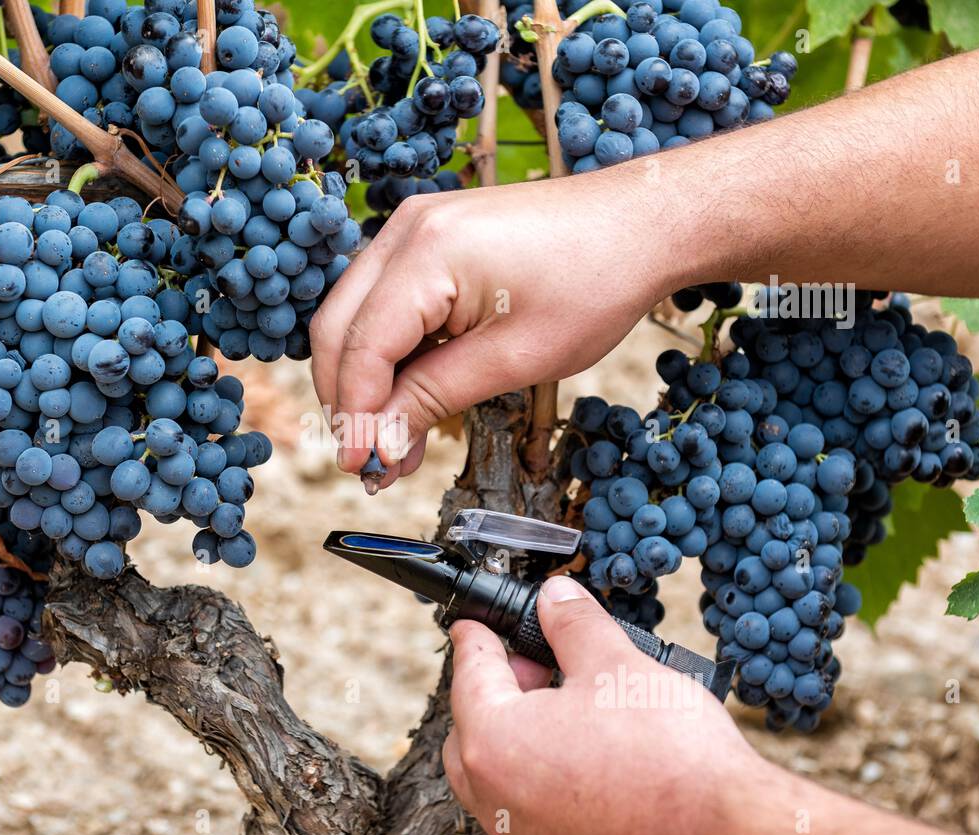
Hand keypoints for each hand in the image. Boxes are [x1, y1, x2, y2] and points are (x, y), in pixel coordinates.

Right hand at [309, 174, 683, 485]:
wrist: (641, 223)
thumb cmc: (595, 281)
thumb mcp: (514, 358)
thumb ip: (432, 398)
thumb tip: (377, 445)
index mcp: (427, 252)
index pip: (361, 348)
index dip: (354, 415)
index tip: (359, 467)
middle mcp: (406, 229)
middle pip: (337, 329)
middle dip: (346, 400)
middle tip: (368, 461)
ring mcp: (414, 227)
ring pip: (354, 317)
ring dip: (364, 381)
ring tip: (391, 442)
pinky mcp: (428, 236)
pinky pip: (384, 301)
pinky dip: (389, 353)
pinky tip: (409, 398)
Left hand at [442, 575, 759, 834]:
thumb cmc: (669, 761)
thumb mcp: (617, 666)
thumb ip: (574, 625)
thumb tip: (556, 598)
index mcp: (493, 741)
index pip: (469, 672)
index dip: (476, 636)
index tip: (474, 624)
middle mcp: (496, 796)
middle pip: (472, 728)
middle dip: (497, 690)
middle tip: (535, 663)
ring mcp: (522, 834)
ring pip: (497, 773)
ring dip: (518, 735)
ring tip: (566, 708)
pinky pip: (528, 807)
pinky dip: (541, 776)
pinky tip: (585, 758)